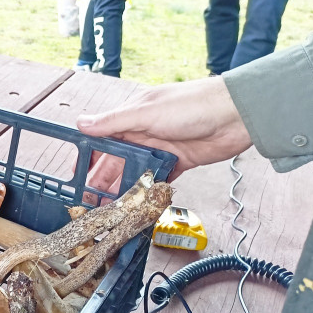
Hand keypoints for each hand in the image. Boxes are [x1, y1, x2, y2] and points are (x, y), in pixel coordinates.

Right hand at [76, 78, 253, 188]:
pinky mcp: (179, 162)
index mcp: (131, 117)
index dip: (89, 157)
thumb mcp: (146, 112)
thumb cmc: (191, 105)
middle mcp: (143, 133)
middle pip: (117, 160)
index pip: (102, 139)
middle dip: (104, 180)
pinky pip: (159, 179)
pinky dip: (150, 190)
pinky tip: (140, 203)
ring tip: (113, 207)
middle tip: (92, 200)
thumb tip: (81, 123)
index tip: (77, 176)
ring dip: (125, 188)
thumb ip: (114, 122)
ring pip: (136, 172)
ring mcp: (161, 149)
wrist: (235, 114)